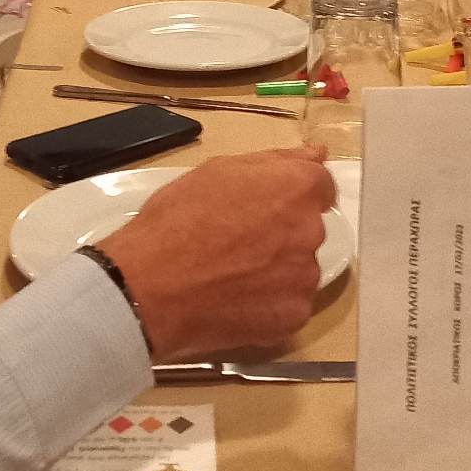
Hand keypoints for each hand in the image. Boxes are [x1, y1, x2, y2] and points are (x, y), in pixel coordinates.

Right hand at [100, 148, 334, 359]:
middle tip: (236, 240)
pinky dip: (269, 301)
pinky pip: (289, 302)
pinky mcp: (293, 316)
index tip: (264, 206)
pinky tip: (235, 298)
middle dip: (282, 231)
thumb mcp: (218, 171)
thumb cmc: (177, 220)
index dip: (290, 194)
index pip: (320, 186)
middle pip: (308, 227)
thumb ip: (276, 161)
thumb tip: (317, 154)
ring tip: (230, 273)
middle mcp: (311, 232)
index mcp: (295, 189)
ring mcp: (304, 278)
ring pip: (299, 267)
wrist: (149, 287)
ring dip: (277, 267)